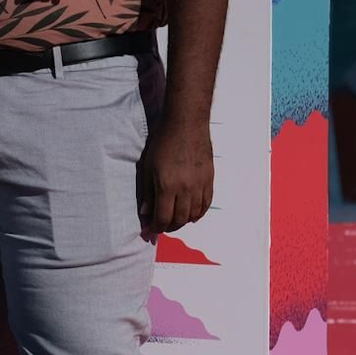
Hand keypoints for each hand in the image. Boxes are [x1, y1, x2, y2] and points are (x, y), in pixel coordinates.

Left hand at [139, 115, 214, 235]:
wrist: (186, 124)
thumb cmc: (162, 142)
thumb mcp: (147, 165)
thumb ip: (147, 191)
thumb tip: (146, 212)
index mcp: (167, 185)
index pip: (163, 217)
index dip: (156, 227)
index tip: (150, 230)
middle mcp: (185, 189)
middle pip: (179, 219)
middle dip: (169, 226)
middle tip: (161, 226)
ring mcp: (200, 185)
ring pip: (193, 214)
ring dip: (183, 221)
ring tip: (174, 220)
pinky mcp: (210, 180)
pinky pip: (206, 205)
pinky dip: (198, 213)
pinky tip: (191, 215)